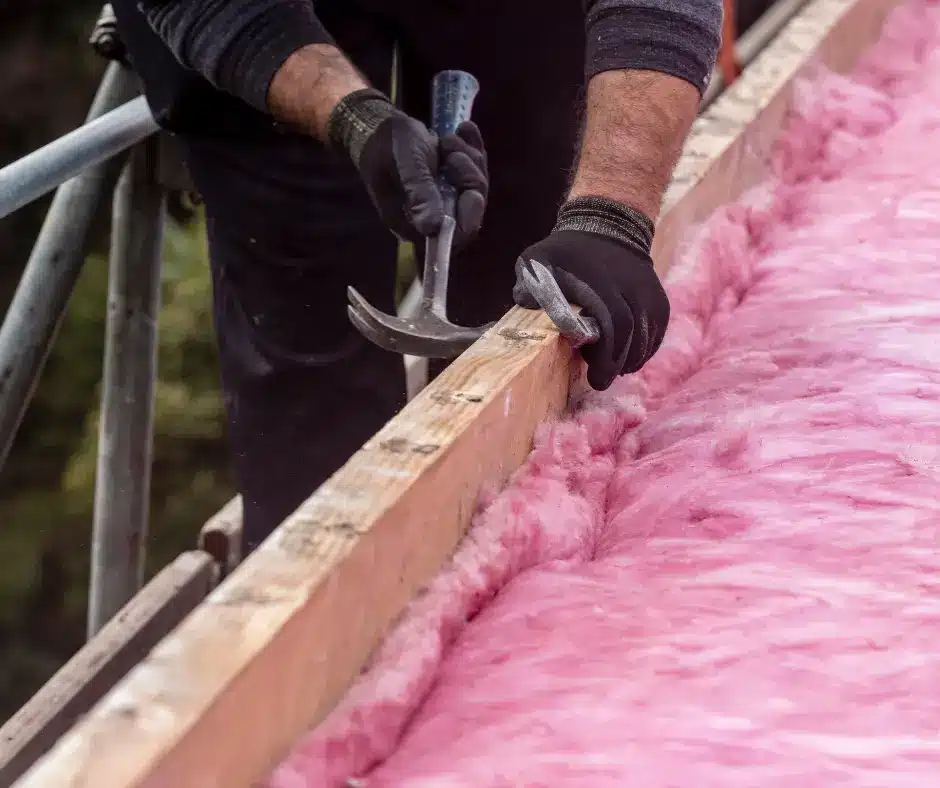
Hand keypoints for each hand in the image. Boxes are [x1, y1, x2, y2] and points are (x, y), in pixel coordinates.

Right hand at [327, 89, 487, 245]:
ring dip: (469, 157)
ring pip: (476, 186)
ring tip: (447, 139)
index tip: (472, 191)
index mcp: (415, 223)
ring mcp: (443, 199)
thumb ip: (419, 194)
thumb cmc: (387, 146)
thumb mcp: (405, 166)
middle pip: (470, 208)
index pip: (454, 235)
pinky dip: (473, 148)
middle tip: (451, 150)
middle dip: (469, 175)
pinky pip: (475, 169)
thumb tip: (432, 228)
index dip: (469, 215)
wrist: (378, 126)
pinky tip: (463, 129)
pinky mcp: (450, 182)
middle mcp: (432, 217)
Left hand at [513, 197, 668, 390]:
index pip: (615, 323)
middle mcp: (630, 286)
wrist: (609, 226)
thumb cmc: (567, 251)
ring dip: (630, 359)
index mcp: (602, 281)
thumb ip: (529, 282)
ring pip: (647, 337)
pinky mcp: (658, 299)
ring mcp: (648, 292)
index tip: (595, 378)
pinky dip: (645, 350)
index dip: (607, 356)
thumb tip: (522, 302)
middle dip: (616, 363)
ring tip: (612, 369)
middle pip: (632, 335)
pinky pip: (657, 332)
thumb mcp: (540, 258)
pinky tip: (628, 359)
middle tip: (600, 380)